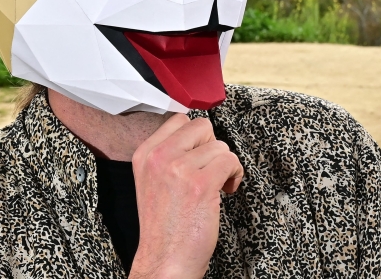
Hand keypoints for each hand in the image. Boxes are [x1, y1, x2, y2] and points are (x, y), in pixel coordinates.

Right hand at [128, 115, 243, 278]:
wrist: (165, 260)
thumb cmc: (164, 228)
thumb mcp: (152, 181)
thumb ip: (167, 155)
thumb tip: (198, 138)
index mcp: (144, 154)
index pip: (179, 120)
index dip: (196, 137)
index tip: (199, 154)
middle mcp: (159, 157)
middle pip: (202, 126)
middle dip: (212, 147)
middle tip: (210, 170)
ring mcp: (179, 169)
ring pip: (220, 146)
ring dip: (225, 165)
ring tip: (217, 185)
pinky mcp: (201, 184)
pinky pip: (230, 161)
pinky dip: (235, 175)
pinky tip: (226, 190)